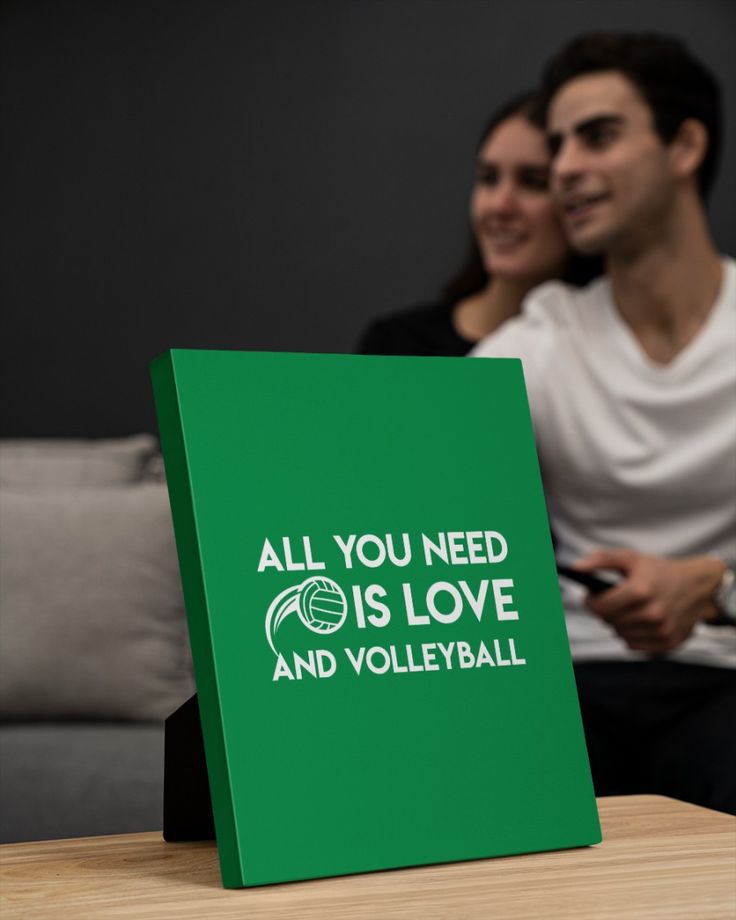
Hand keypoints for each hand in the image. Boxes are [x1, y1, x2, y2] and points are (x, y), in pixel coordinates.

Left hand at [573, 549, 724, 653]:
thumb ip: (601, 560)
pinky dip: (630, 634)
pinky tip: (636, 621)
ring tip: (625, 610)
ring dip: (617, 623)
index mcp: (641, 591)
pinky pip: (633, 645)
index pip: (600, 607)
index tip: (591, 597)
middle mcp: (652, 614)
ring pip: (619, 634)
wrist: (697, 587)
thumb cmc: (660, 571)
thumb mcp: (631, 558)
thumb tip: (576, 568)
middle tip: (610, 601)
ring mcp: (661, 630)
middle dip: (605, 611)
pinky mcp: (667, 643)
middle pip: (609, 621)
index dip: (590, 602)